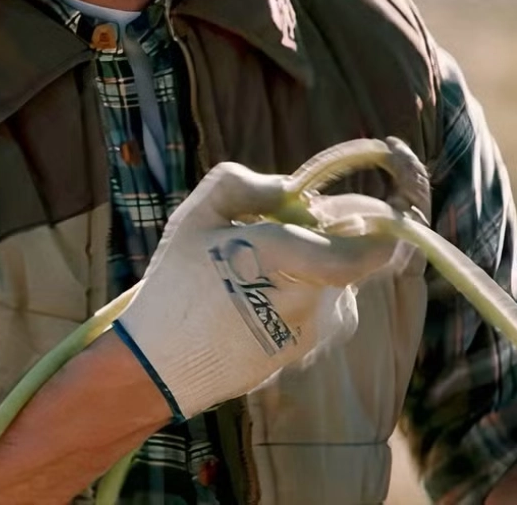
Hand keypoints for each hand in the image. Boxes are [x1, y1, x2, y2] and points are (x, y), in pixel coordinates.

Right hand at [113, 160, 397, 420]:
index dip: (381, 230)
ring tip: (249, 272)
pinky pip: (311, 312)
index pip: (363, 248)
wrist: (163, 363)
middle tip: (273, 233)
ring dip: (306, 271)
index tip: (384, 213)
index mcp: (282, 256)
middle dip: (320, 239)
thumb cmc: (177, 283)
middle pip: (342, 259)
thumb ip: (244, 185)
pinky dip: (291, 298)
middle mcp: (307, 299)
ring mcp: (306, 332)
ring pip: (327, 285)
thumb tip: (290, 188)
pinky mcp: (297, 353)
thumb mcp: (196, 216)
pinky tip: (247, 301)